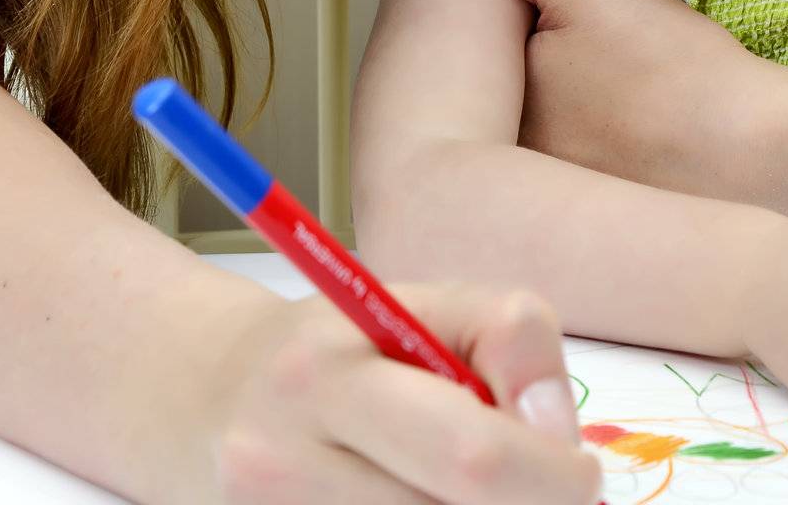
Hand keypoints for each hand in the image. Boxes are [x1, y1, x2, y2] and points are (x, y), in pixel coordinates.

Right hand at [199, 284, 602, 504]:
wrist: (208, 398)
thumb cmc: (341, 347)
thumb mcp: (422, 303)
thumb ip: (509, 339)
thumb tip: (558, 439)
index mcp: (327, 374)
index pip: (472, 452)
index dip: (552, 476)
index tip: (580, 472)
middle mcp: (283, 464)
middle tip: (558, 497)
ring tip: (471, 494)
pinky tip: (425, 504)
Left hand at [398, 0, 785, 197]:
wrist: (768, 156)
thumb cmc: (677, 71)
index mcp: (491, 116)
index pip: (467, 53)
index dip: (505, 18)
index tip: (555, 13)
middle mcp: (508, 173)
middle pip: (499, 92)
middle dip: (529, 62)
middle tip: (600, 55)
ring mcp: (550, 204)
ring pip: (533, 126)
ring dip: (555, 101)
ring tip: (617, 83)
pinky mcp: (595, 219)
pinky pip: (566, 165)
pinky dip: (587, 137)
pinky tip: (633, 123)